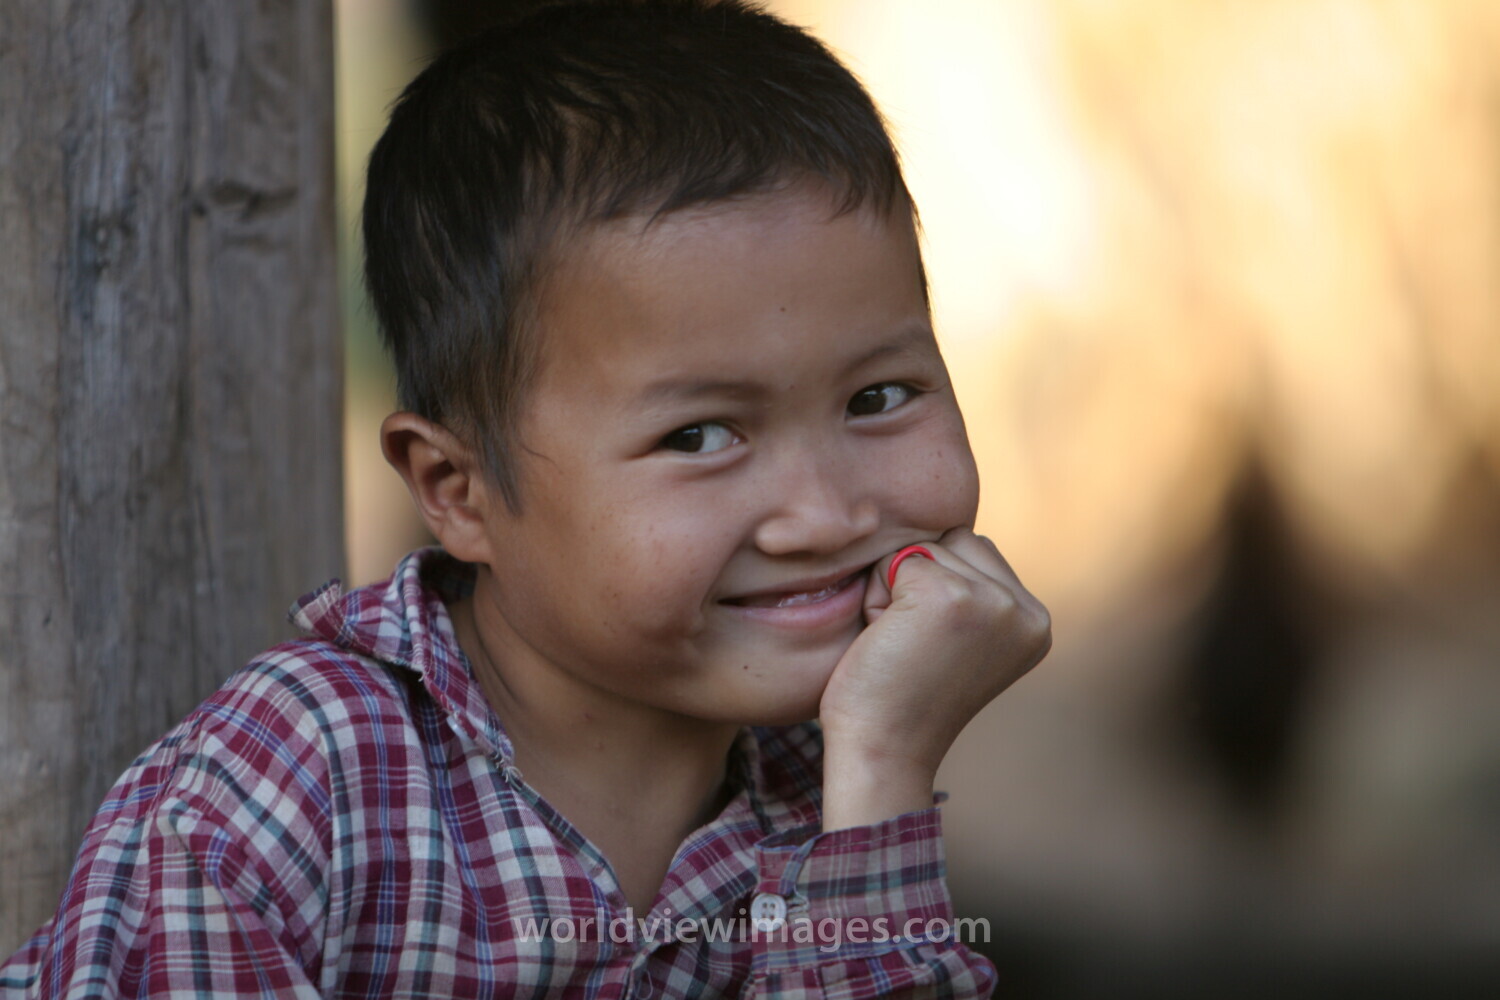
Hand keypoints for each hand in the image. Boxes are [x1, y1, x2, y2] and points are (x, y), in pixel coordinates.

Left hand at [819, 527, 1050, 827]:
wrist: (882, 749)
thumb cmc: (902, 696)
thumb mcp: (962, 639)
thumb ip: (973, 590)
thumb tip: (953, 532)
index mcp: (1036, 622)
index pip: (978, 552)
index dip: (938, 589)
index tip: (935, 651)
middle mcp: (1025, 610)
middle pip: (957, 538)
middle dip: (921, 580)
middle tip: (914, 646)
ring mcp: (992, 602)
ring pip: (928, 544)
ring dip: (897, 587)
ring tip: (902, 642)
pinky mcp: (950, 597)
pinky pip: (896, 560)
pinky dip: (876, 596)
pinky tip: (886, 640)